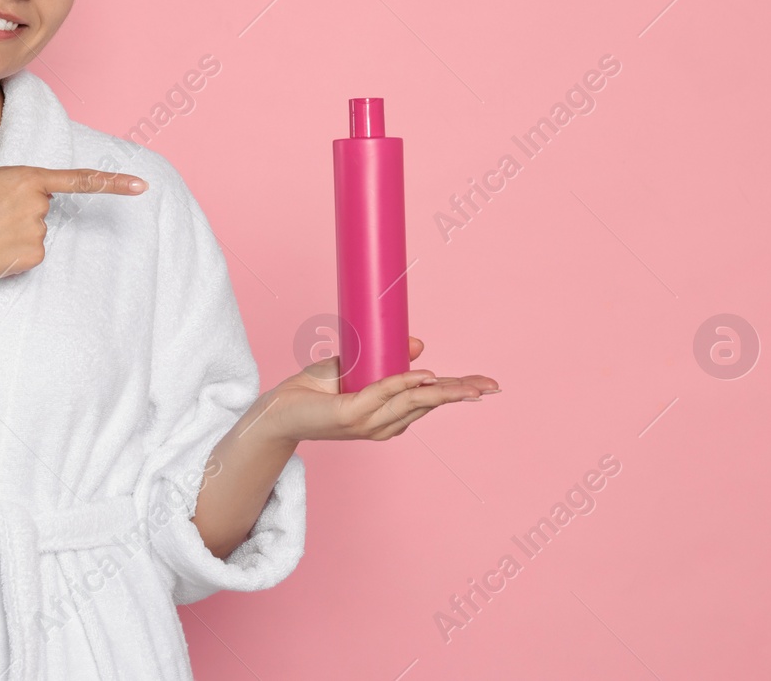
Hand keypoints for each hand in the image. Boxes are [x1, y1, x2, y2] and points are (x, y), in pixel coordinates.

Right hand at [0, 165, 147, 285]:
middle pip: (44, 207)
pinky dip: (16, 252)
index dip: (114, 183)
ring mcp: (38, 232)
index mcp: (27, 178)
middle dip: (23, 211)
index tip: (142, 187)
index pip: (80, 180)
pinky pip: (33, 251)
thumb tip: (42, 200)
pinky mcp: (34, 257)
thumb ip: (18, 182)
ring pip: (37, 230)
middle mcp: (38, 204)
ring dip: (16, 232)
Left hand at [262, 335, 498, 442]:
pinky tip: (426, 377)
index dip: (458, 392)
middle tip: (493, 386)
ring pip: (413, 401)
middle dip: (462, 393)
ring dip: (444, 390)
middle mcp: (383, 424)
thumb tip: (420, 344)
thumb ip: (386, 359)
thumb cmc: (313, 391)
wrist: (277, 410)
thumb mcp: (355, 367)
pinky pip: (384, 394)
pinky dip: (405, 384)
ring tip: (473, 386)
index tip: (486, 385)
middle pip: (430, 404)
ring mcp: (368, 422)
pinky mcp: (350, 415)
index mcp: (387, 416)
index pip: (429, 403)